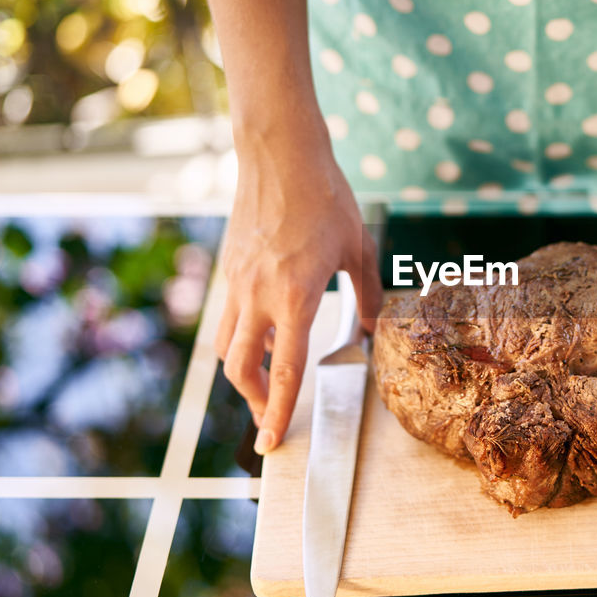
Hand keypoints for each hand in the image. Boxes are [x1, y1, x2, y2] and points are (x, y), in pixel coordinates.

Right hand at [214, 115, 381, 453]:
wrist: (280, 153)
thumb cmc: (325, 196)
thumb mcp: (358, 247)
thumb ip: (367, 293)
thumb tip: (370, 329)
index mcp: (295, 296)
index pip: (283, 370)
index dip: (279, 412)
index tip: (271, 443)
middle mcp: (258, 295)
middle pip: (240, 368)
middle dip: (254, 401)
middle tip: (271, 418)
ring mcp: (237, 282)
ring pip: (226, 345)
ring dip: (244, 370)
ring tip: (267, 380)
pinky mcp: (229, 268)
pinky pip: (228, 316)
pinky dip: (241, 336)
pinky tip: (262, 333)